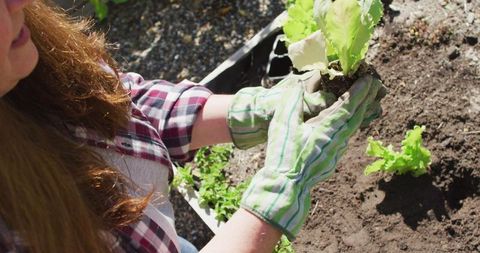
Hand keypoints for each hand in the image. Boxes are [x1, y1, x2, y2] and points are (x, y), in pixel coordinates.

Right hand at [240, 75, 384, 239]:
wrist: (286, 187)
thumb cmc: (283, 156)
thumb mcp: (282, 126)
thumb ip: (290, 103)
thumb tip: (296, 87)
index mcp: (327, 129)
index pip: (348, 106)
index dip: (360, 92)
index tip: (370, 79)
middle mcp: (337, 140)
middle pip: (357, 117)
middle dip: (368, 100)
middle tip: (378, 85)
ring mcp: (336, 152)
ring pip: (353, 128)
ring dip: (362, 112)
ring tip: (369, 102)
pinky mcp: (331, 160)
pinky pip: (347, 137)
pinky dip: (352, 125)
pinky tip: (349, 125)